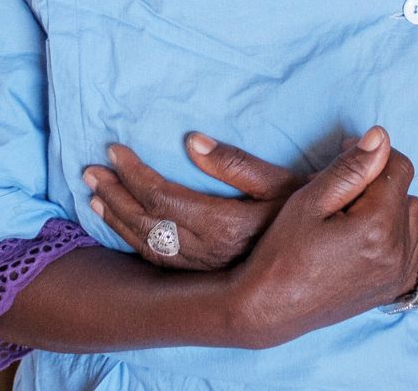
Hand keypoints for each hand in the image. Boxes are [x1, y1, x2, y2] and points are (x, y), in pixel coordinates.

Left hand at [85, 134, 304, 270]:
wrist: (326, 259)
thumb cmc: (309, 213)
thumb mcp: (283, 183)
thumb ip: (236, 163)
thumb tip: (190, 140)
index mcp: (226, 226)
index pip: (163, 198)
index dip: (133, 174)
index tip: (115, 151)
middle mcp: (210, 255)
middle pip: (147, 222)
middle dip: (115, 194)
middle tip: (91, 170)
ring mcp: (206, 271)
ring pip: (147, 245)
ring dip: (117, 218)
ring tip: (94, 194)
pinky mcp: (206, 278)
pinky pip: (157, 262)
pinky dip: (131, 241)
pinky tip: (119, 225)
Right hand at [226, 127, 417, 347]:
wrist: (272, 308)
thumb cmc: (283, 252)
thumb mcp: (310, 201)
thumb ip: (350, 167)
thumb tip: (380, 137)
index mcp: (378, 225)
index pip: (399, 167)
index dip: (372, 155)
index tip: (344, 158)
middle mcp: (398, 251)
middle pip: (405, 191)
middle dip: (378, 183)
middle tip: (340, 193)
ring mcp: (400, 273)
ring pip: (411, 217)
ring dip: (388, 208)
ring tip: (350, 216)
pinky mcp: (396, 287)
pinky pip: (411, 245)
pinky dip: (393, 235)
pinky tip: (361, 238)